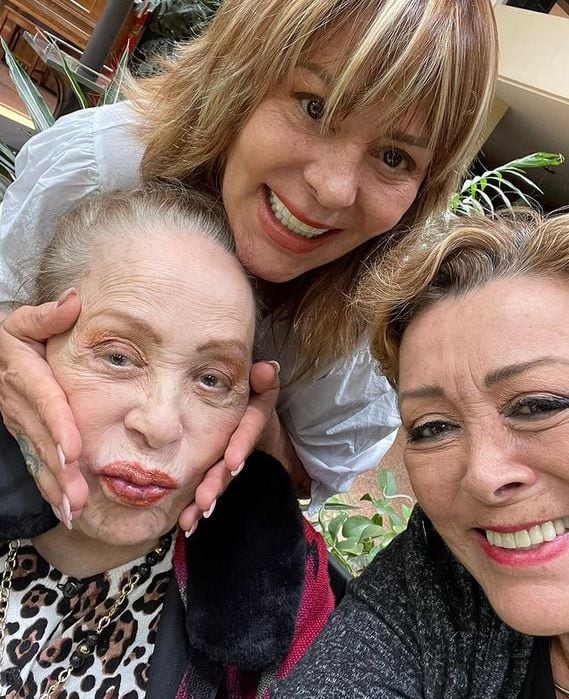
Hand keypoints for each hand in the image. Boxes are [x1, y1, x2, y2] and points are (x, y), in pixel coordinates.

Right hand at [0, 290, 87, 519]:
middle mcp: (21, 403)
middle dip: (61, 469)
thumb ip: (47, 315)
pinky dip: (49, 487)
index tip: (73, 449)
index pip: (45, 401)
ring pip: (39, 457)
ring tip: (74, 511)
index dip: (58, 426)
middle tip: (79, 496)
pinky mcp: (23, 434)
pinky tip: (65, 509)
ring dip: (56, 486)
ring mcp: (20, 422)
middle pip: (44, 439)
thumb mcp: (23, 321)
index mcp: (26, 374)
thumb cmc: (14, 337)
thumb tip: (74, 301)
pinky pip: (36, 462)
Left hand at [177, 360, 279, 532]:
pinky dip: (197, 507)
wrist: (247, 403)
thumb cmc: (249, 391)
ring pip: (219, 478)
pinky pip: (207, 485)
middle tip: (204, 502)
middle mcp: (241, 441)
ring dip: (206, 499)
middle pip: (231, 462)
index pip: (249, 430)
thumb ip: (264, 380)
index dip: (241, 445)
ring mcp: (230, 456)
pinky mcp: (216, 467)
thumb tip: (267, 368)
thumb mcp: (259, 385)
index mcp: (253, 419)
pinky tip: (186, 525)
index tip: (232, 462)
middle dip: (217, 483)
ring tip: (192, 519)